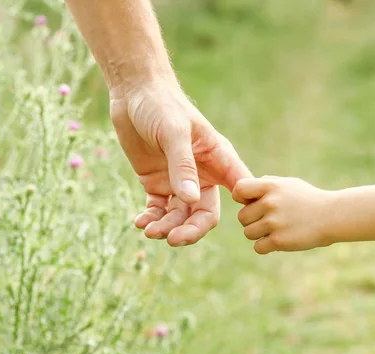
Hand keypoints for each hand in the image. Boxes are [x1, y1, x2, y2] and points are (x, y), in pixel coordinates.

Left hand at [110, 79, 251, 245]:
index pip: (238, 190)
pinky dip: (151, 219)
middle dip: (191, 229)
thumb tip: (190, 200)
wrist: (133, 93)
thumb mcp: (174, 132)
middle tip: (173, 239)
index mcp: (218, 159)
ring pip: (180, 216)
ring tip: (150, 230)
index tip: (231, 225)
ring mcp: (179, 181)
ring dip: (167, 227)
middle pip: (205, 213)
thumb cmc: (161, 105)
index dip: (241, 210)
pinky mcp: (156, 183)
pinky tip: (141, 223)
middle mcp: (202, 174)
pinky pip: (158, 210)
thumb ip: (182, 166)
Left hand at [232, 176, 332, 253]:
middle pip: (242, 217)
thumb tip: (243, 191)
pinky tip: (279, 240)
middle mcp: (270, 203)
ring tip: (276, 230)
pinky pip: (258, 247)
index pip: (239, 189)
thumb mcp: (289, 184)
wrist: (332, 216)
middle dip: (252, 220)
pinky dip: (266, 247)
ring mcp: (274, 223)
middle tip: (270, 220)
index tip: (251, 203)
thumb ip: (267, 184)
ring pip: (248, 233)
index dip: (241, 198)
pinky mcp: (279, 241)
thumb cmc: (309, 199)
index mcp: (271, 186)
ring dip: (259, 234)